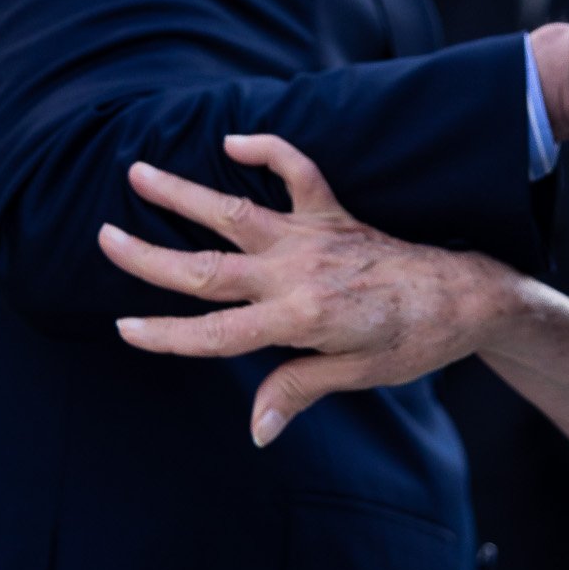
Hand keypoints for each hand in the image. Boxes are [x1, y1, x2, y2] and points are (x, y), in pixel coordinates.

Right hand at [97, 136, 514, 445]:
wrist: (465, 296)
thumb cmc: (414, 341)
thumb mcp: (357, 376)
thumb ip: (298, 390)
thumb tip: (256, 429)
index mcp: (299, 320)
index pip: (215, 333)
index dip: (166, 334)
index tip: (123, 327)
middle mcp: (297, 272)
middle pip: (207, 267)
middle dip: (149, 257)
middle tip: (103, 237)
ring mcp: (314, 237)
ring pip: (236, 210)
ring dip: (184, 192)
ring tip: (138, 170)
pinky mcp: (335, 213)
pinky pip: (298, 172)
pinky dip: (268, 150)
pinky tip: (234, 140)